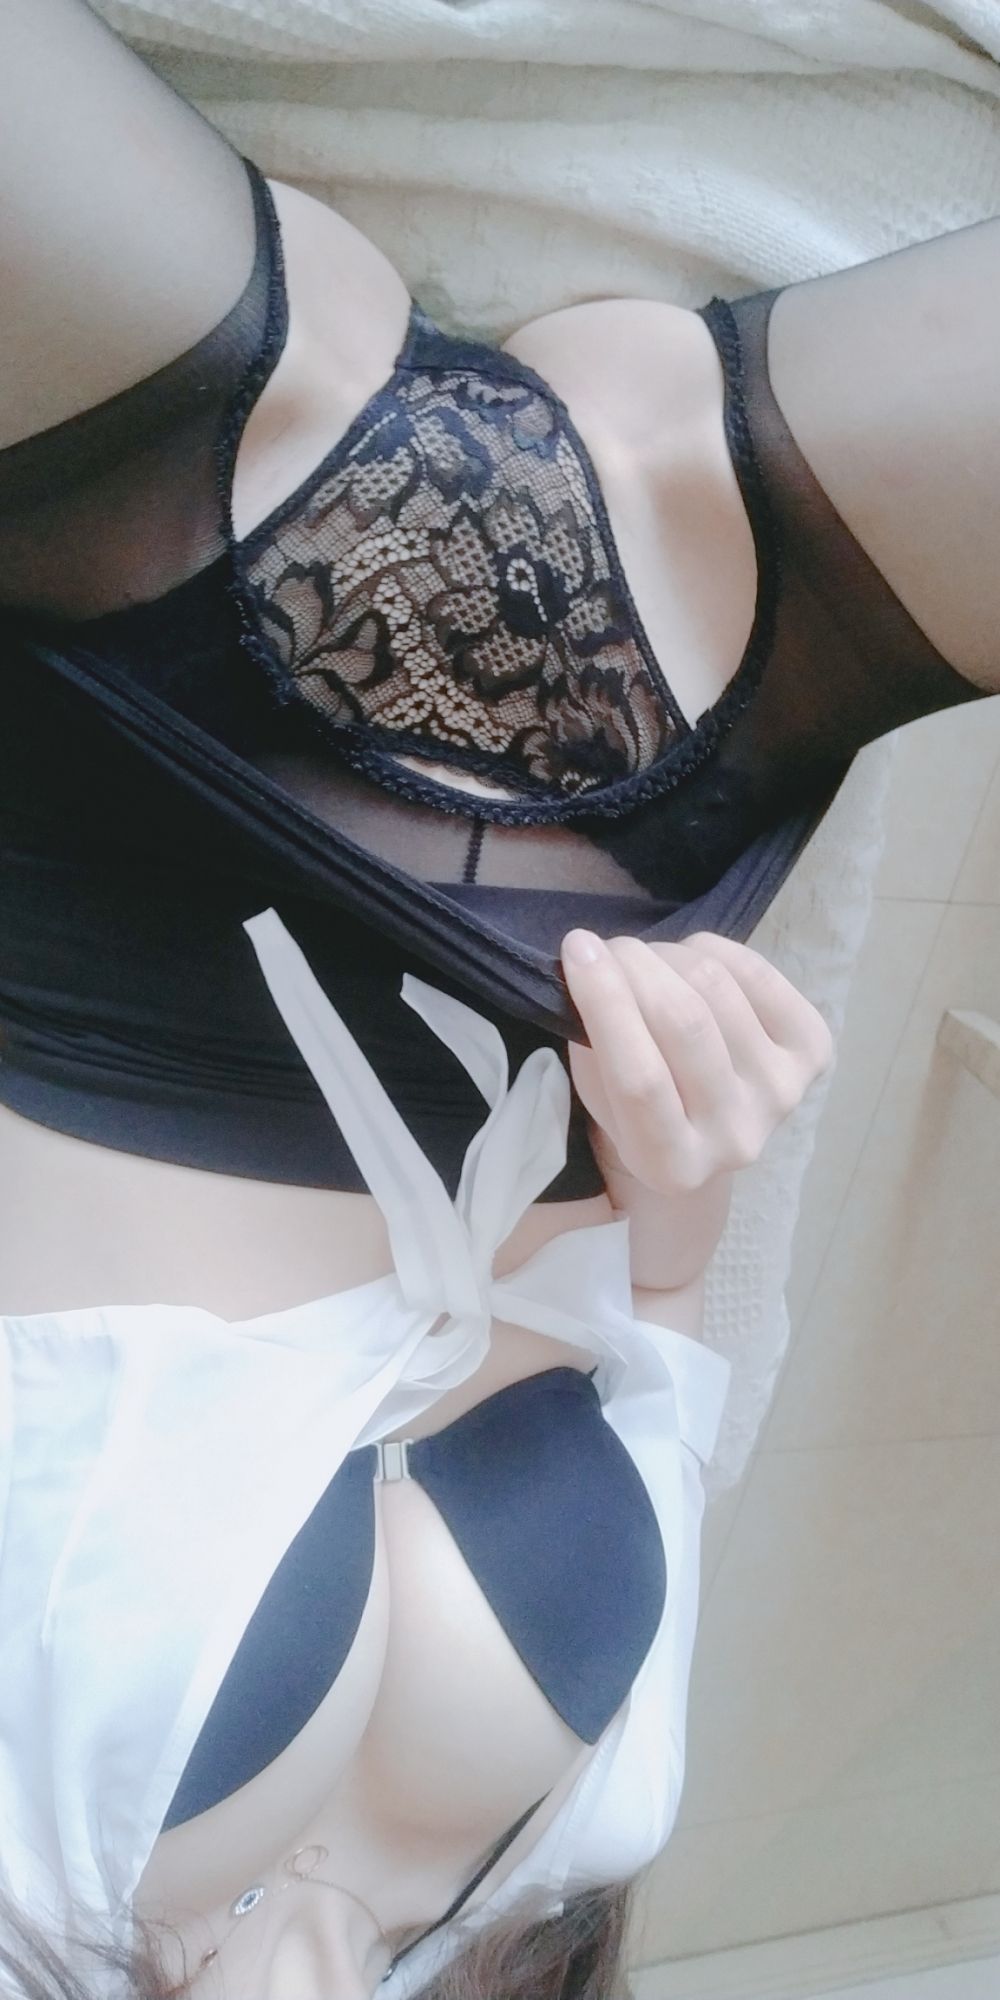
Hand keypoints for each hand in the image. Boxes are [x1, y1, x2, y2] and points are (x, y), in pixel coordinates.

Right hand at [560, 929, 833, 1197]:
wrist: (712, 1128)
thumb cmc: (639, 1106)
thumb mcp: (599, 1091)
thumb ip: (594, 1043)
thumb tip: (597, 962)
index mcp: (672, 1167)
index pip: (638, 1078)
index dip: (605, 1002)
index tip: (578, 948)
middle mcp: (737, 1140)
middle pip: (684, 1024)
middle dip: (637, 966)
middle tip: (611, 947)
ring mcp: (782, 1095)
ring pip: (717, 989)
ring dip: (669, 954)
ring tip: (648, 958)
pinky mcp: (813, 1052)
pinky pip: (757, 974)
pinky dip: (714, 948)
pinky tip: (691, 955)